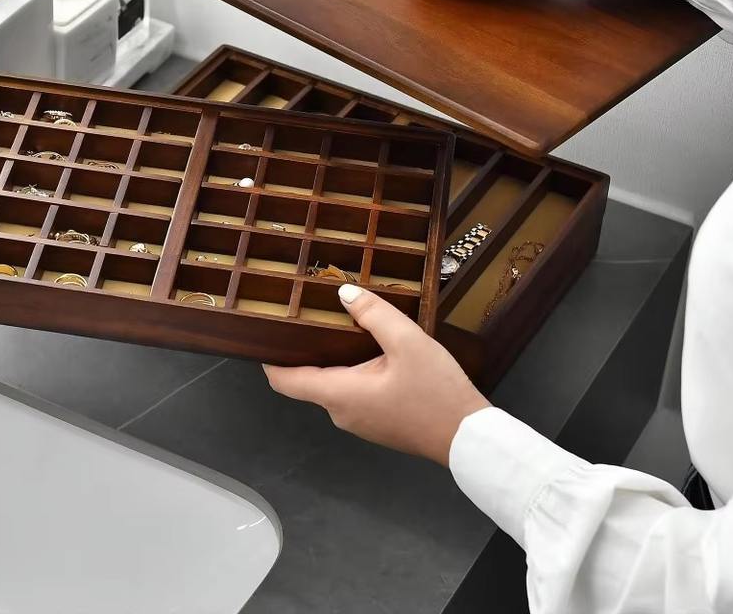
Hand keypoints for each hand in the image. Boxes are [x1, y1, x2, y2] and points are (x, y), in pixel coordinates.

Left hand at [263, 285, 488, 465]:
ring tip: (343, 323)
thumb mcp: (408, 342)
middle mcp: (341, 412)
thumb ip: (375, 314)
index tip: (264, 334)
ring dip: (335, 357)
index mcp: (339, 394)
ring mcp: (359, 422)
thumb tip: (344, 293)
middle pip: (309, 378)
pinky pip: (353, 392)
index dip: (269, 359)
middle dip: (308, 348)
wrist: (468, 438)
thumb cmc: (437, 392)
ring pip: (334, 384)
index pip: (285, 381)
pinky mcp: (377, 423)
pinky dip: (354, 370)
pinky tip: (372, 349)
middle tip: (311, 313)